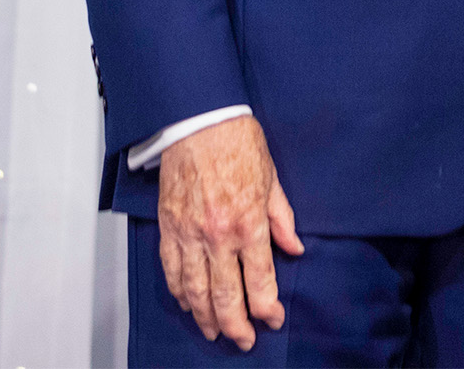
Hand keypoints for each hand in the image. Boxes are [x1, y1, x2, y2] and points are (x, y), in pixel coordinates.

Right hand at [156, 115, 303, 349]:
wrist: (199, 122)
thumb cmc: (239, 144)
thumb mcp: (273, 181)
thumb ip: (282, 220)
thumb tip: (294, 249)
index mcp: (248, 223)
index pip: (260, 279)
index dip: (267, 307)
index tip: (272, 320)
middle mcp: (217, 236)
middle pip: (225, 295)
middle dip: (236, 324)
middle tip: (243, 341)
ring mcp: (189, 235)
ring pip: (195, 290)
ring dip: (205, 317)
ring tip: (214, 332)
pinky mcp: (168, 228)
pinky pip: (171, 271)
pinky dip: (179, 292)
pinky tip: (188, 304)